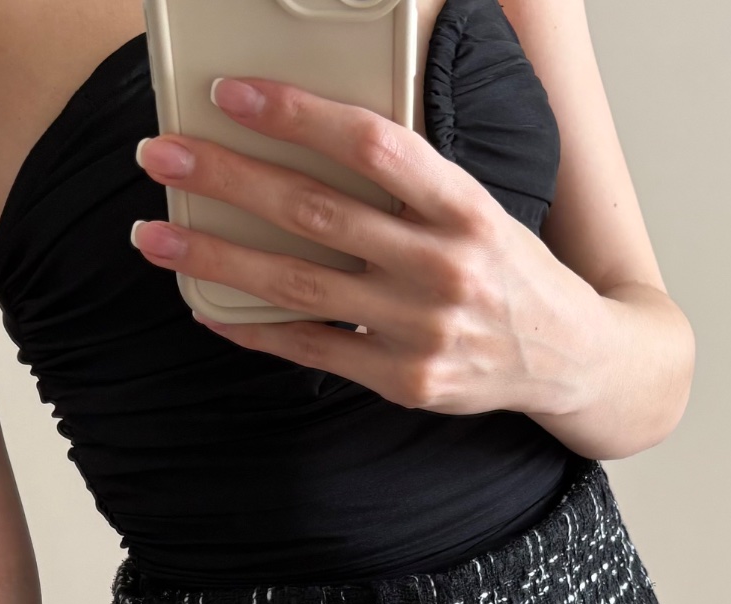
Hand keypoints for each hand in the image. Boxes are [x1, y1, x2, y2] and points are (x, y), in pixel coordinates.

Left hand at [129, 75, 612, 419]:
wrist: (574, 360)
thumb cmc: (513, 274)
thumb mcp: (480, 210)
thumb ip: (412, 185)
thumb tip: (314, 147)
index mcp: (465, 208)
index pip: (371, 145)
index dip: (297, 114)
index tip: (232, 94)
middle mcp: (444, 268)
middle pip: (316, 213)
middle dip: (228, 178)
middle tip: (161, 156)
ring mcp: (422, 331)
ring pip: (300, 285)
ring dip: (218, 256)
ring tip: (156, 234)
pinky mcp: (405, 381)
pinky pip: (314, 351)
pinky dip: (256, 329)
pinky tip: (209, 307)